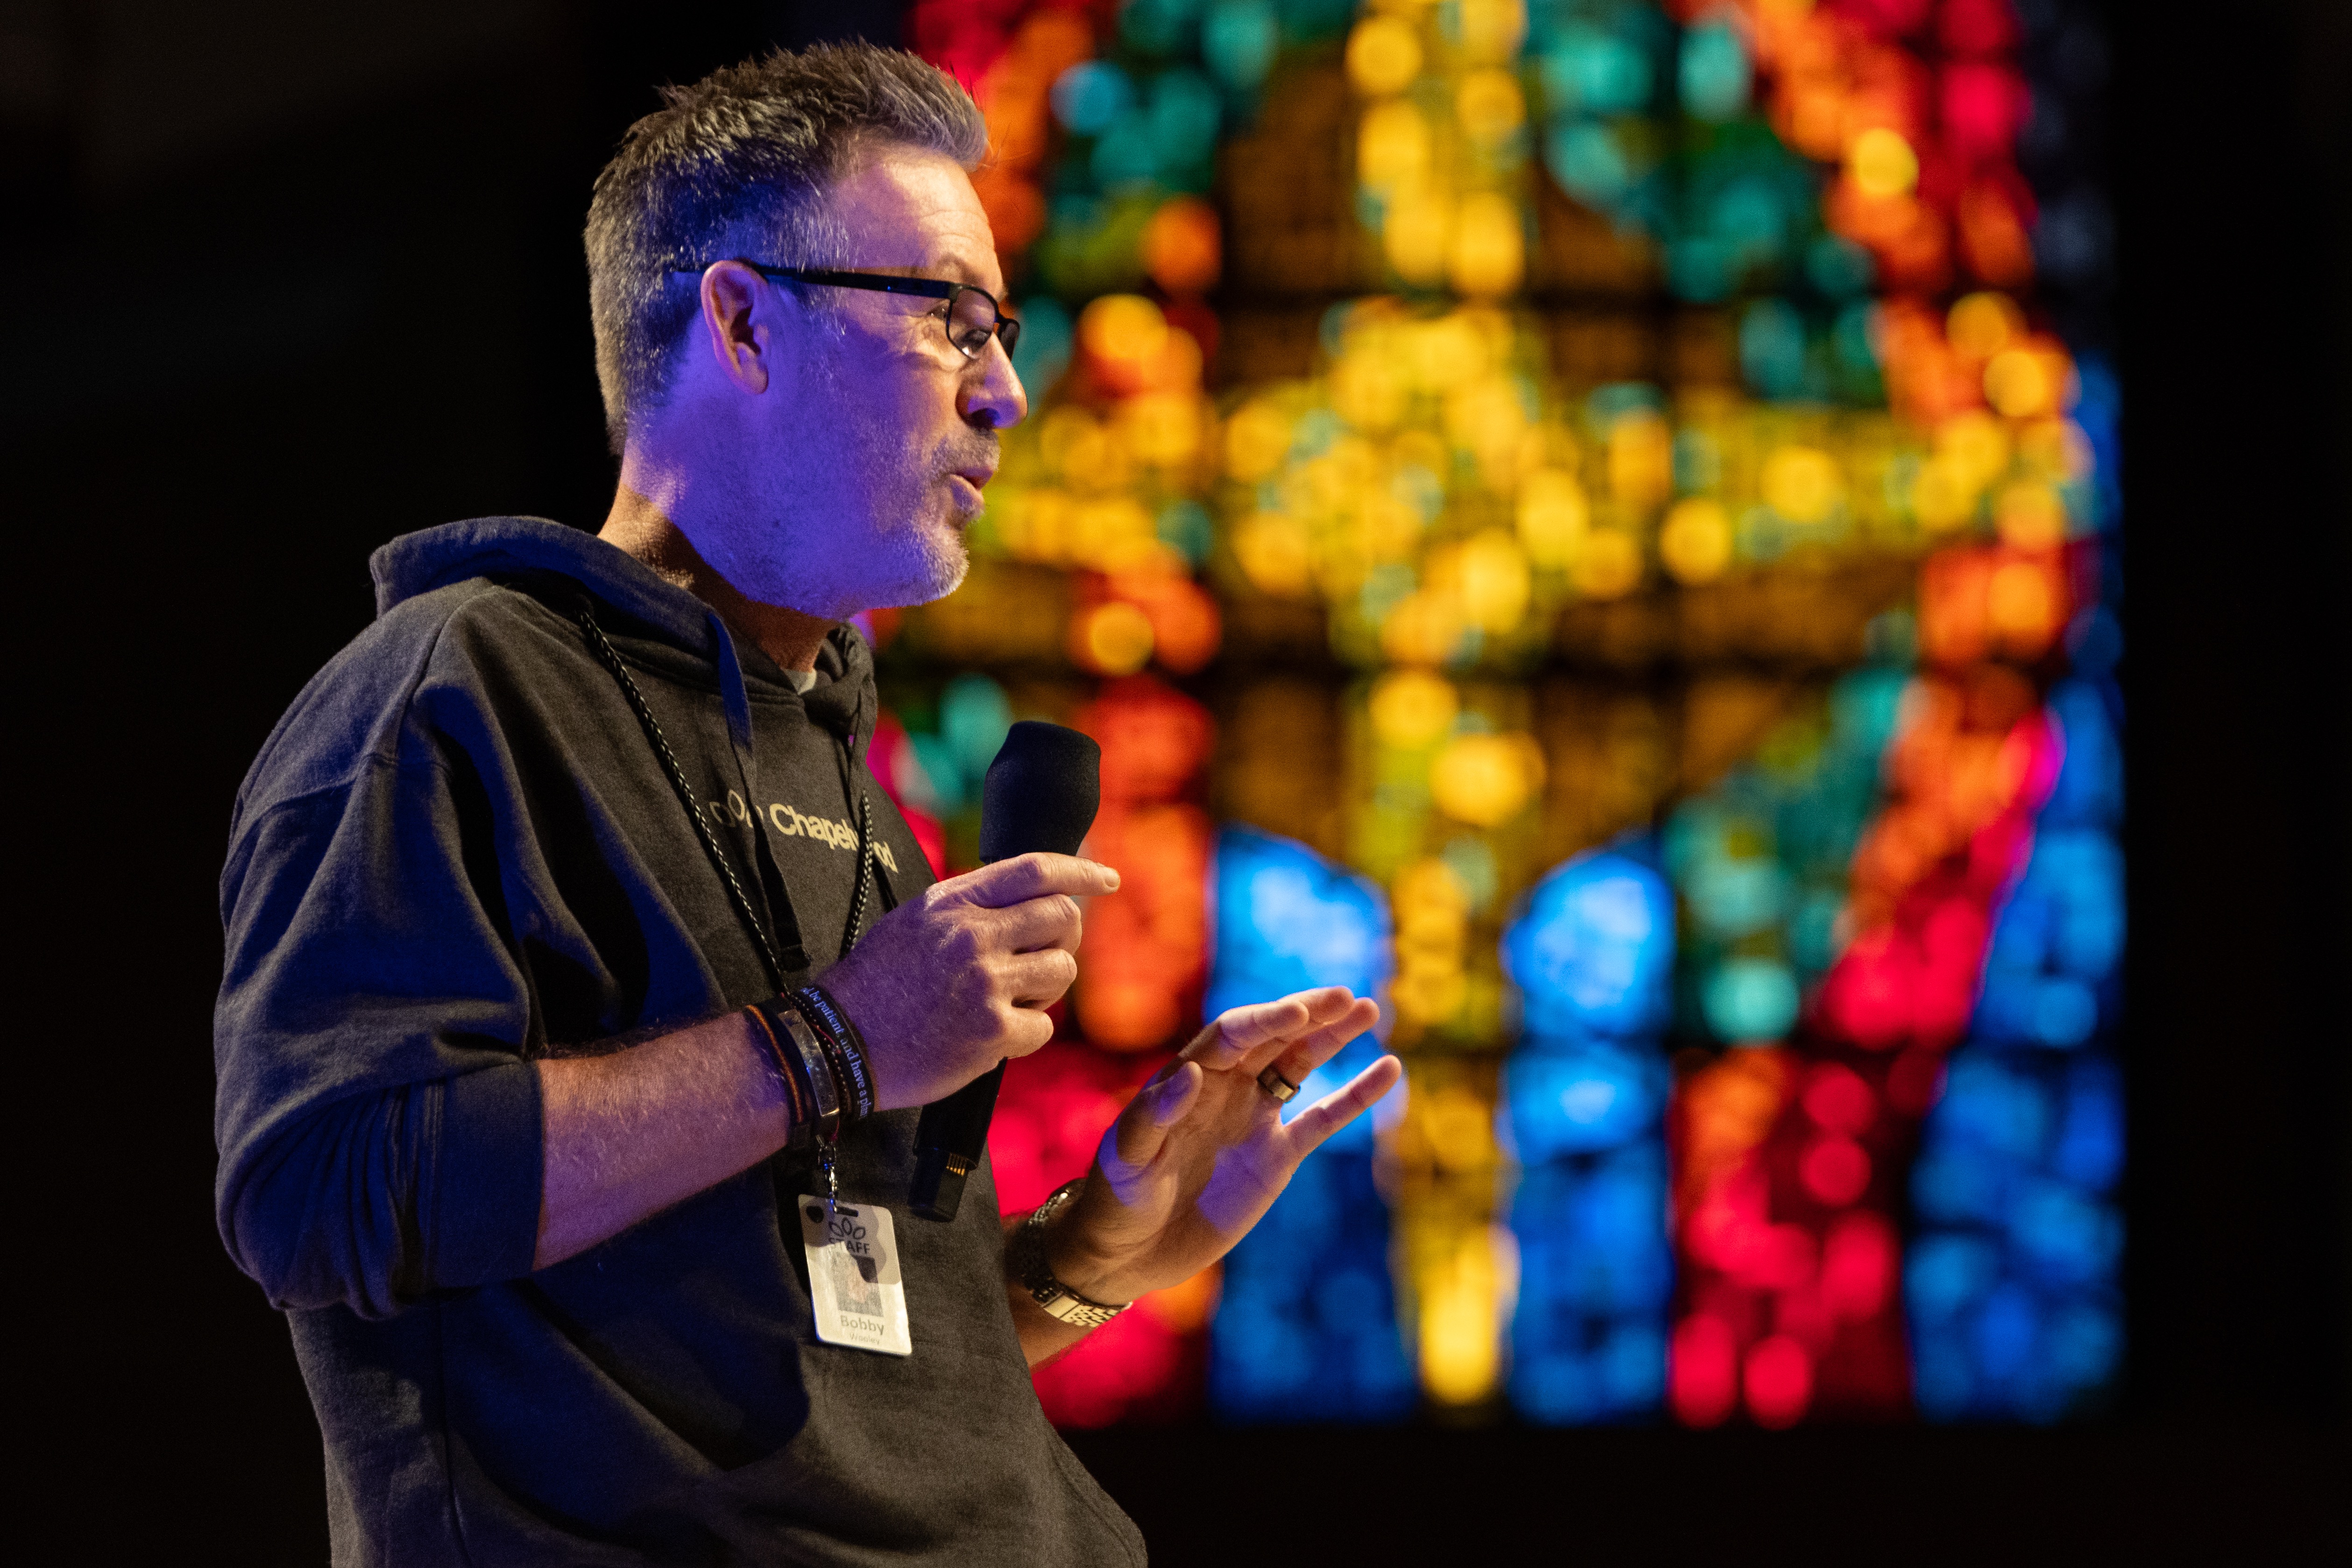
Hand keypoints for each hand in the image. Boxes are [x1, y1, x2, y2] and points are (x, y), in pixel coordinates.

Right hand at [822, 852, 1118, 1110]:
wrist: (840, 1041)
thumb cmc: (879, 985)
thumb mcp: (915, 922)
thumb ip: (969, 906)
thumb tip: (1030, 898)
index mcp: (952, 903)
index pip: (1034, 870)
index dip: (1080, 871)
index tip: (1107, 879)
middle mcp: (972, 935)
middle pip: (1063, 918)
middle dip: (1064, 939)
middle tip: (1042, 958)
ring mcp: (984, 983)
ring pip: (1062, 971)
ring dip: (1046, 987)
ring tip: (1009, 998)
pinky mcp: (991, 1032)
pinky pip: (1043, 1026)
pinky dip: (1026, 1033)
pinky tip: (993, 1035)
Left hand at [1044, 988, 1400, 1304]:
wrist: (1132, 1252)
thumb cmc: (1117, 1199)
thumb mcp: (1127, 1158)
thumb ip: (1154, 1117)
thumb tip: (1191, 1073)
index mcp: (1188, 1078)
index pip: (1233, 1035)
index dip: (1266, 1021)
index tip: (1299, 1013)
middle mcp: (1225, 1088)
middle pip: (1272, 1037)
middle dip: (1309, 1015)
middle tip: (1347, 997)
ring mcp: (1254, 1119)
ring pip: (1299, 1065)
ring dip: (1331, 1038)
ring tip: (1367, 1009)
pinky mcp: (1277, 1156)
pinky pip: (1322, 1118)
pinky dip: (1355, 1096)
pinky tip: (1388, 1069)